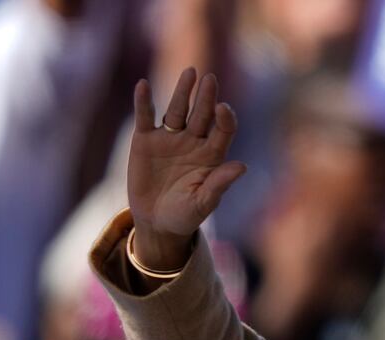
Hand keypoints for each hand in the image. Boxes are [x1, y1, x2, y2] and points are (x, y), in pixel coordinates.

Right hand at [128, 68, 246, 269]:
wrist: (157, 222)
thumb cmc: (186, 215)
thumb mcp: (203, 203)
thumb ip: (220, 184)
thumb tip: (242, 166)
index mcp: (212, 155)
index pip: (223, 130)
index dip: (225, 119)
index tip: (223, 109)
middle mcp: (193, 141)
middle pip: (202, 114)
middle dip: (206, 98)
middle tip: (210, 79)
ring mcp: (170, 138)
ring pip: (176, 110)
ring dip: (182, 92)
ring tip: (190, 73)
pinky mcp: (146, 140)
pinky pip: (145, 117)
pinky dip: (143, 102)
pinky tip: (142, 85)